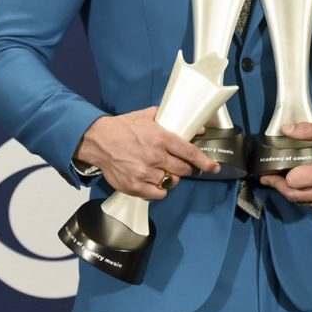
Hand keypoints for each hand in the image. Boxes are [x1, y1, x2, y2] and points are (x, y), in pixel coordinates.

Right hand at [74, 106, 219, 199]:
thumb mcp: (147, 116)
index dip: (204, 162)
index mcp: (161, 138)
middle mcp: (155, 157)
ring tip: (165, 173)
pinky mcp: (134, 185)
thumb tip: (194, 125)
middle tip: (183, 167)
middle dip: (186, 169)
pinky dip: (160, 191)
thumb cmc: (123, 127)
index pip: (190, 152)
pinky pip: (157, 194)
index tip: (213, 168)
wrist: (98, 140)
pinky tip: (156, 184)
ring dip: (171, 179)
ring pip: (170, 182)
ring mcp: (145, 173)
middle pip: (183, 170)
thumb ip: (170, 119)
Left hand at [259, 122, 311, 209]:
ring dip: (290, 193)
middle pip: (293, 195)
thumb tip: (285, 130)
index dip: (280, 175)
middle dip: (279, 186)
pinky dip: (304, 196)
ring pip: (302, 202)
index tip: (271, 169)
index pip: (292, 181)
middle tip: (269, 179)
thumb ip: (308, 131)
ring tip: (282, 182)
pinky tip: (301, 186)